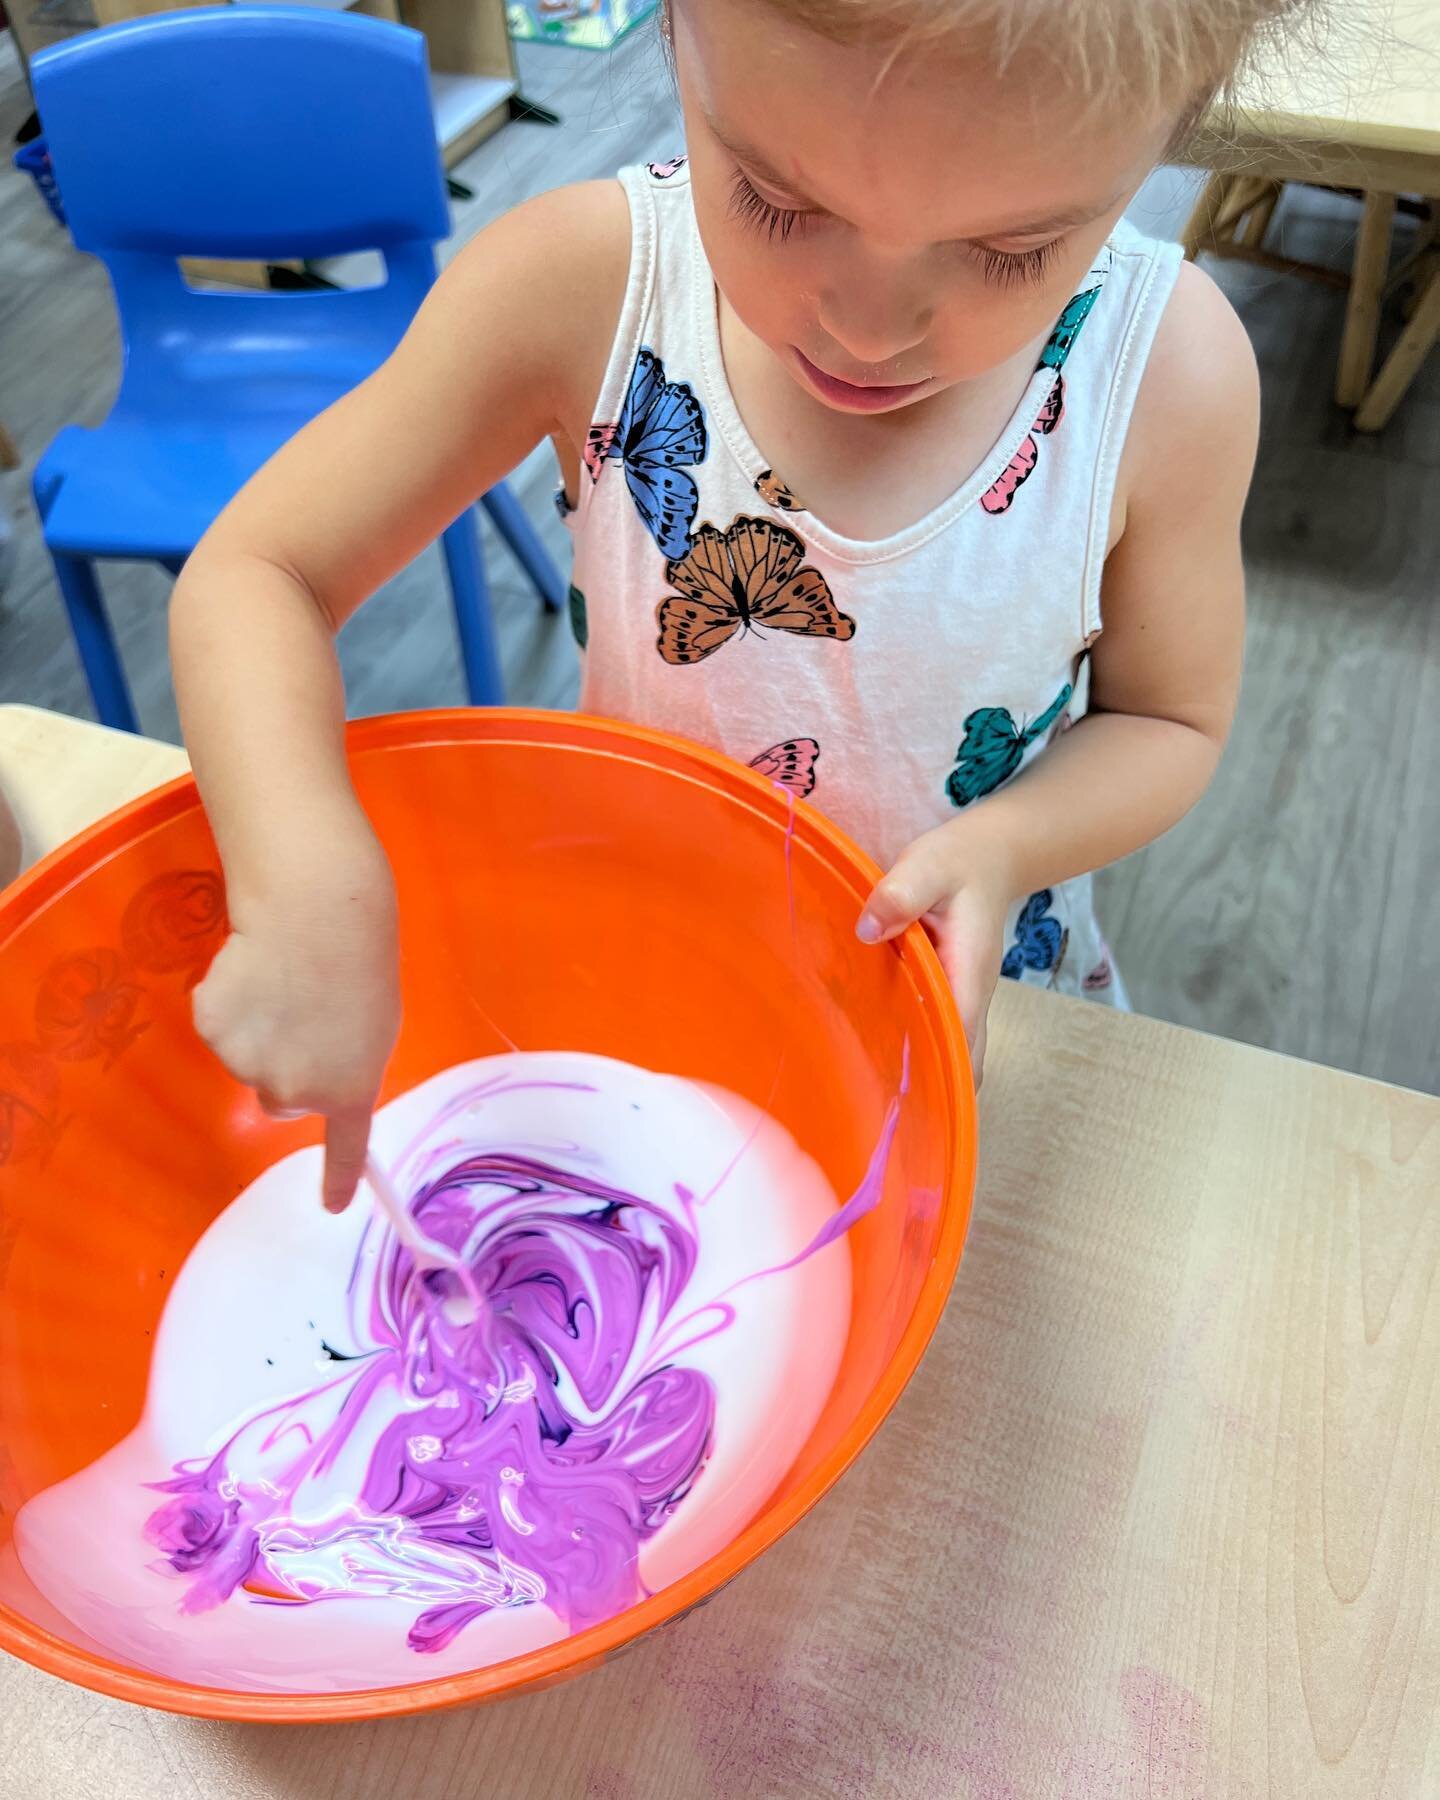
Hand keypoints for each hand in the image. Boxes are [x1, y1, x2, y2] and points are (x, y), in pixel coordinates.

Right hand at [191, 850, 399, 1211]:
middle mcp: (296, 1091)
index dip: (338, 1178)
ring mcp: (248, 1065)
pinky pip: (219, 1026)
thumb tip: (318, 1071)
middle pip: (280, 1097)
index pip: (346, 1147)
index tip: (334, 1206)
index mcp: (350, 1088)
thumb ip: (346, 1062)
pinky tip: (253, 971)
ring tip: (285, 981)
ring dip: (259, 1028)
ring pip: (247, 1058)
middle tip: (306, 1013)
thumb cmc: (361, 959)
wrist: (316, 912)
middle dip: (287, 1065)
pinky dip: (230, 1003)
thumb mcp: (374, 1022)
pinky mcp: (212, 1031)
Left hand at [856, 819, 1012, 1083]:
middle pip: (966, 1063)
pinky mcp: (953, 993)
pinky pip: (943, 1033)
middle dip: (934, 1088)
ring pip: (956, 1053)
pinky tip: (879, 1049)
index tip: (901, 1093)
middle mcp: (973, 995)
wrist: (990, 856)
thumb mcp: (928, 866)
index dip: (938, 1069)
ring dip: (927, 1069)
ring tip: (874, 1089)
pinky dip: (922, 1047)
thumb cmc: (959, 863)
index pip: (960, 1038)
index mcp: (969, 973)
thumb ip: (901, 893)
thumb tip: (869, 929)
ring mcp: (966, 998)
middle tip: (880, 1107)